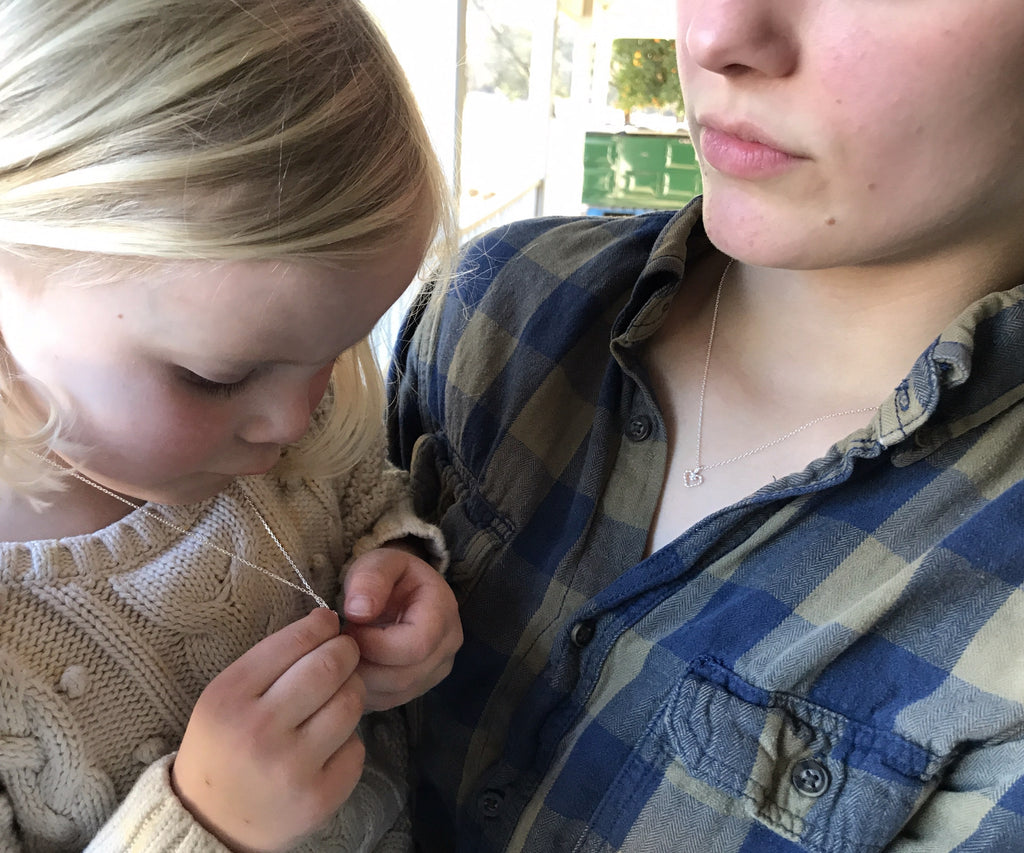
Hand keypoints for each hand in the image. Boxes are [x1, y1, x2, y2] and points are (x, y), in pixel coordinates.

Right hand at [171, 608, 365, 852]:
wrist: (209, 821)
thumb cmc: (222, 746)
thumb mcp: (225, 697)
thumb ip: (270, 661)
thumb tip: (326, 622)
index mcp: (229, 698)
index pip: (293, 642)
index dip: (321, 626)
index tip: (329, 624)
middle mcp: (259, 732)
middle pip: (329, 667)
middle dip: (346, 652)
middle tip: (345, 654)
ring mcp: (291, 768)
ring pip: (350, 703)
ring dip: (352, 692)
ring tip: (338, 696)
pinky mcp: (319, 798)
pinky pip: (357, 747)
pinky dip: (349, 740)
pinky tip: (329, 744)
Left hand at [342, 545, 461, 710]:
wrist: (401, 589)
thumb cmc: (390, 575)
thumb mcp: (380, 562)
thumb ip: (370, 578)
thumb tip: (359, 611)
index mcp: (443, 611)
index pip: (416, 645)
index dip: (375, 643)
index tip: (350, 626)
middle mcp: (448, 646)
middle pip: (404, 676)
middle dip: (364, 663)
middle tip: (342, 642)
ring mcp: (436, 671)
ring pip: (395, 693)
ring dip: (361, 678)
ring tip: (345, 652)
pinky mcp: (419, 687)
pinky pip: (389, 702)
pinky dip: (364, 689)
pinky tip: (353, 667)